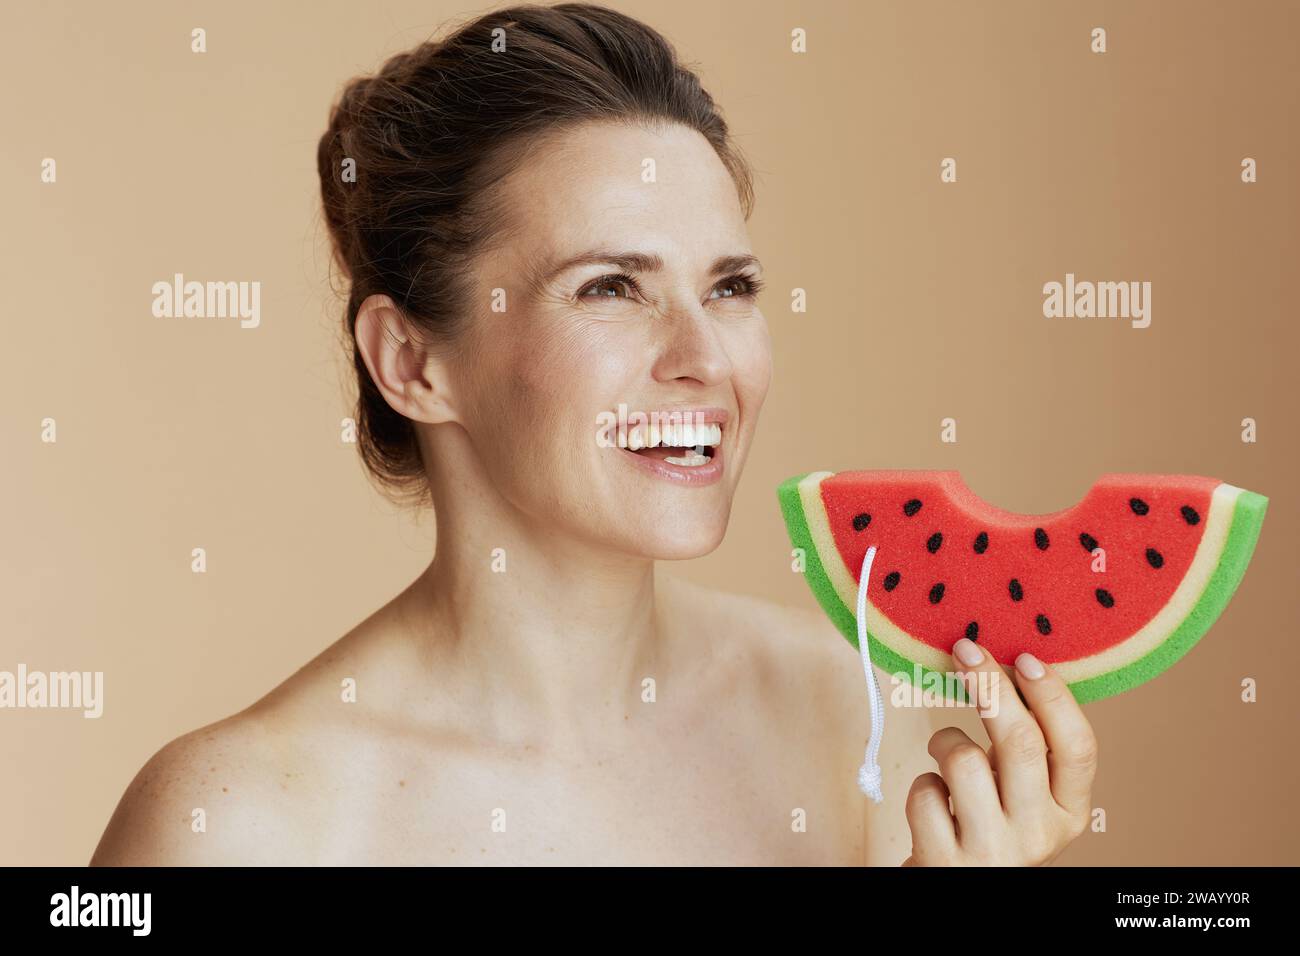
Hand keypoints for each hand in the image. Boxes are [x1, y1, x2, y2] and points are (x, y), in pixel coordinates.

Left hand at [901, 638, 1097, 865]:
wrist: (955, 888)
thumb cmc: (986, 826)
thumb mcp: (1022, 794)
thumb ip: (1026, 747)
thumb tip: (1007, 663)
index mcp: (1069, 813)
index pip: (1078, 747)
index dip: (1053, 697)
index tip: (1025, 656)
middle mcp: (1038, 835)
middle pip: (1023, 743)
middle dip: (991, 686)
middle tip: (966, 650)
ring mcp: (992, 852)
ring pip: (964, 761)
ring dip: (944, 741)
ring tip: (944, 755)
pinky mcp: (944, 862)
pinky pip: (925, 793)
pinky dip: (922, 785)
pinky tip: (933, 802)